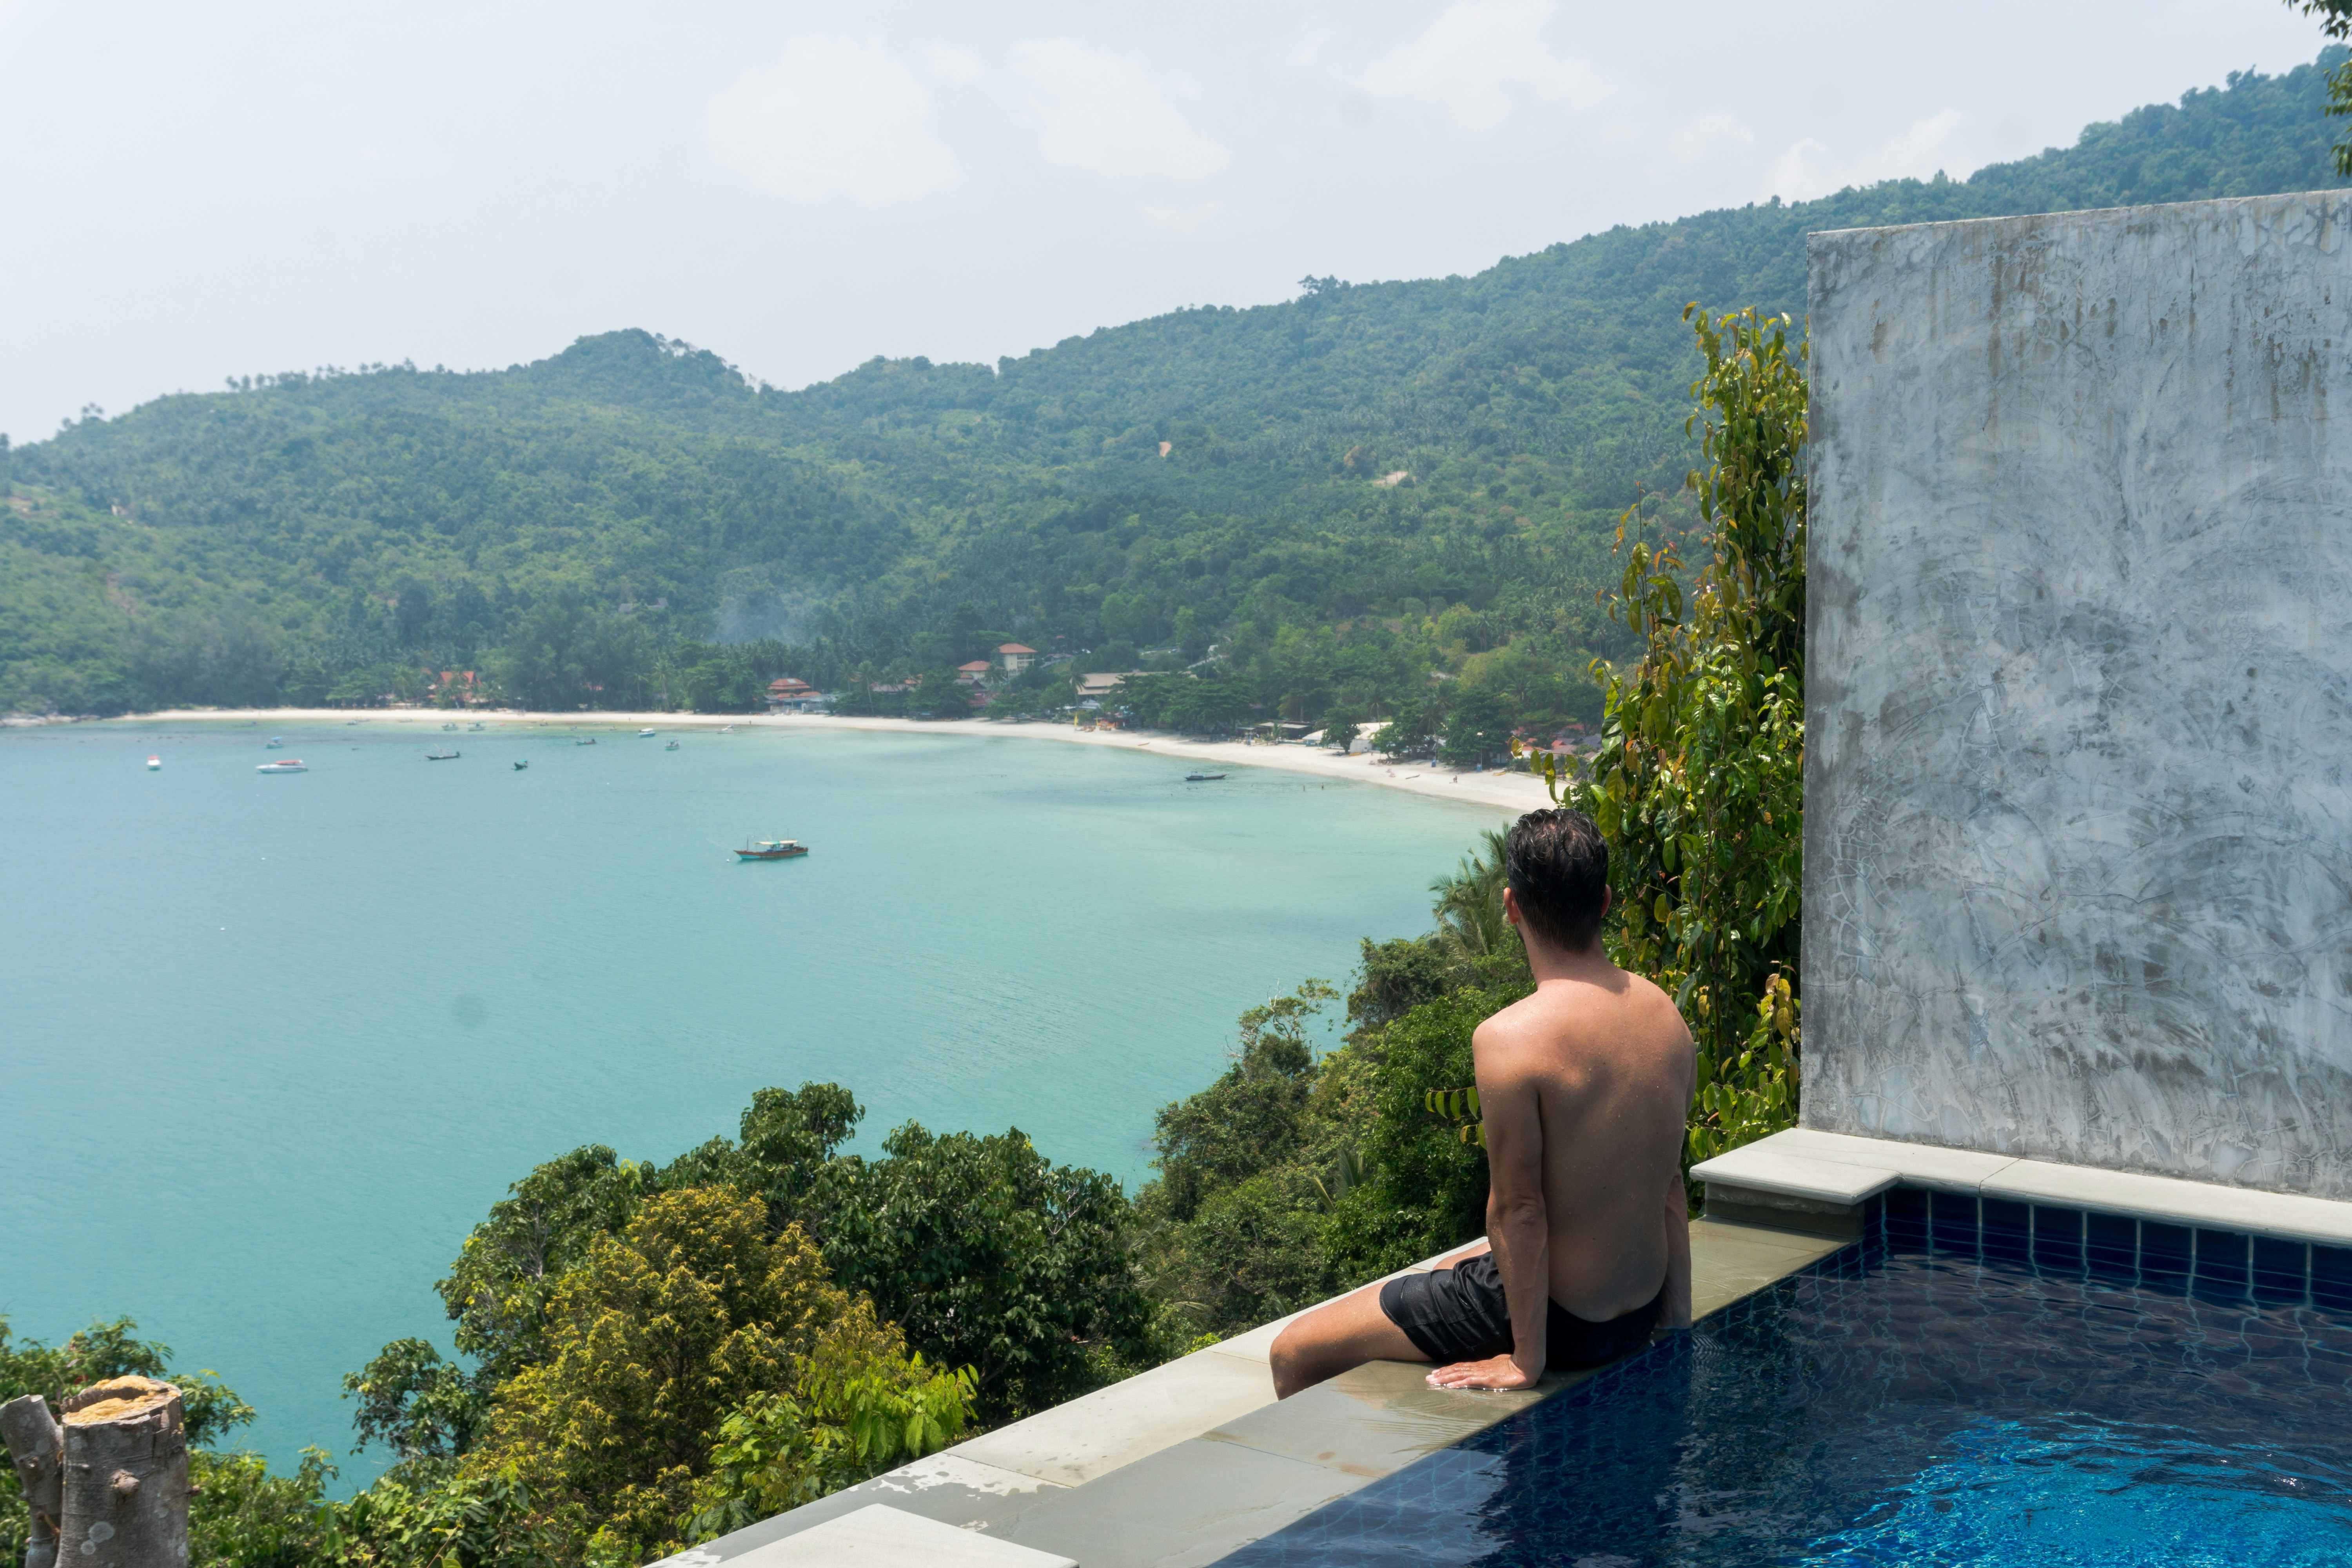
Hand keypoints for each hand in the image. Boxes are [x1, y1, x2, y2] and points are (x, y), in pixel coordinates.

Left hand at [1425, 1353, 1539, 1390]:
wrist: (1525, 1365)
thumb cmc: (1515, 1366)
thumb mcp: (1499, 1367)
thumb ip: (1491, 1370)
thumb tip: (1486, 1371)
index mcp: (1481, 1366)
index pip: (1461, 1367)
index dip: (1448, 1369)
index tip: (1437, 1372)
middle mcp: (1479, 1368)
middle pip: (1456, 1370)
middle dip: (1442, 1374)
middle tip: (1428, 1378)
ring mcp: (1482, 1373)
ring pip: (1459, 1375)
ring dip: (1445, 1378)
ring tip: (1434, 1381)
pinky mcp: (1487, 1380)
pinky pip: (1470, 1382)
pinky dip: (1458, 1384)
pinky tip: (1450, 1386)